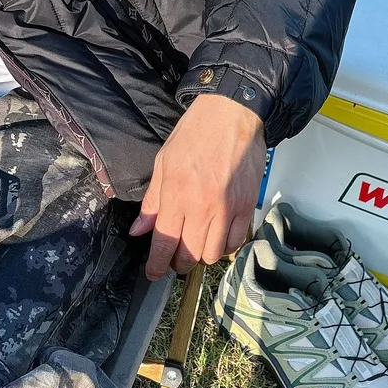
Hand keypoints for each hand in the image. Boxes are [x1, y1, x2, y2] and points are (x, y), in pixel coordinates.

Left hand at [130, 94, 266, 280]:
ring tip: (197, 244)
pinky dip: (226, 246)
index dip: (157, 265)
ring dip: (202, 255)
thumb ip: (152, 201)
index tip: (154, 273)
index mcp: (177, 195)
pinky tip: (218, 236)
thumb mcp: (163, 162)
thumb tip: (139, 229)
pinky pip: (237, 241)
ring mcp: (228, 209)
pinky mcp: (248, 205)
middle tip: (175, 256)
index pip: (165, 242)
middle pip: (190, 255)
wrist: (232, 113)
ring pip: (214, 254)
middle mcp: (203, 207)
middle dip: (178, 262)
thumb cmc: (195, 132)